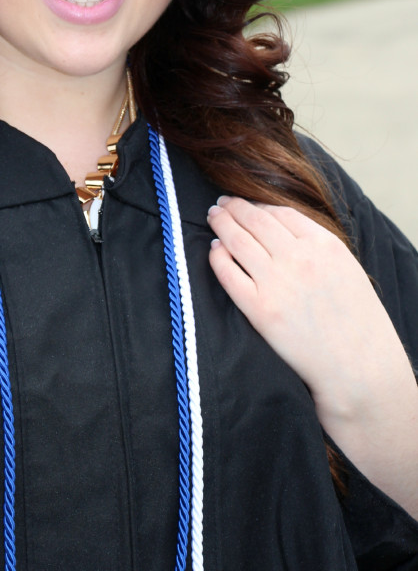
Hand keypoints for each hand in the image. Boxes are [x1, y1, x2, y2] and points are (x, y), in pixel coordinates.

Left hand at [207, 196, 417, 514]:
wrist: (360, 370)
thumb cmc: (358, 324)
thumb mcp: (347, 270)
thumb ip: (318, 247)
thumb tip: (281, 230)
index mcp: (324, 245)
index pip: (280, 212)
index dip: (258, 205)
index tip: (246, 205)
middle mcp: (299, 258)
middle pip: (254, 220)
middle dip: (234, 208)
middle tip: (221, 203)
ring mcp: (277, 282)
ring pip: (237, 240)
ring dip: (222, 224)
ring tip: (213, 217)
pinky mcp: (259, 309)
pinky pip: (228, 273)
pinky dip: (217, 257)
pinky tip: (214, 251)